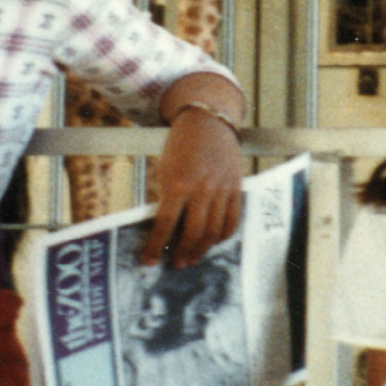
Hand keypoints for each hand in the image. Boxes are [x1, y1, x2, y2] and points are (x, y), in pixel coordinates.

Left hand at [140, 106, 243, 266]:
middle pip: (194, 234)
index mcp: (178, 184)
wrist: (208, 121)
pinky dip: (224, 235)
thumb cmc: (181, 144)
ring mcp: (222, 190)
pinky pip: (233, 220)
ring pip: (215, 231)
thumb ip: (167, 197)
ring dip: (202, 249)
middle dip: (183, 253)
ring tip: (193, 258)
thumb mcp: (166, 170)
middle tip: (176, 264)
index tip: (149, 261)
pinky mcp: (236, 188)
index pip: (165, 225)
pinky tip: (215, 241)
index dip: (156, 246)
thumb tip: (164, 228)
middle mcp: (202, 190)